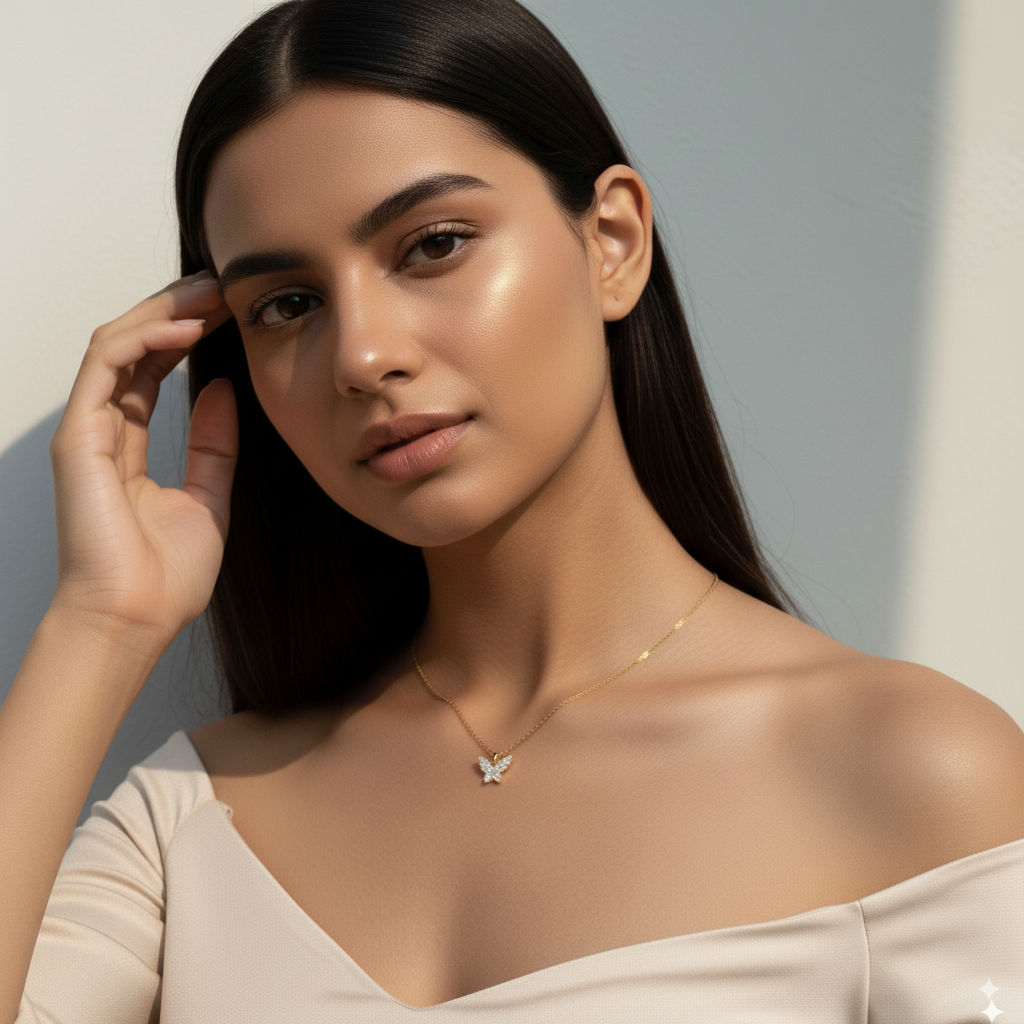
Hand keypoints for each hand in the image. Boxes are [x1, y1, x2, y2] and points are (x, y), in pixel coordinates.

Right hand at [48, 271, 237, 644]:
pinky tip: (184, 328)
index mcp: (130, 447)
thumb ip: (213, 445)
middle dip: (176, 310)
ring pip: (116, 345)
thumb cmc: (165, 575)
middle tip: (220, 285)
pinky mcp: (78, 436)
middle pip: (134, 349)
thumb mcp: (209, 497)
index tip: (227, 312)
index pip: (153, 370)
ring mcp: (88, 431)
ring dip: (163, 313)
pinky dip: (143, 339)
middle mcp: (105, 431)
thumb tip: (221, 390)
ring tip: (209, 294)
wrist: (137, 618)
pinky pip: (105, 366)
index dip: (187, 334)